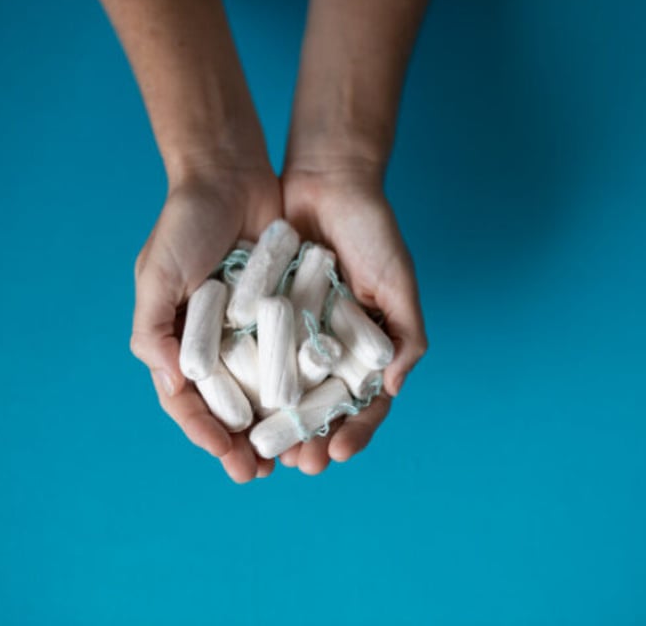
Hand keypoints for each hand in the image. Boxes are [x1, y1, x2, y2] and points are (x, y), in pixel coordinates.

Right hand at [130, 167, 280, 482]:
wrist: (228, 174)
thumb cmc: (183, 225)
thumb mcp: (156, 276)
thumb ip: (154, 331)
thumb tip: (172, 386)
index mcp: (179, 342)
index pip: (187, 401)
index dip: (203, 433)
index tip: (227, 457)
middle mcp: (216, 343)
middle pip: (228, 406)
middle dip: (242, 442)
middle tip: (263, 473)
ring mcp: (251, 331)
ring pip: (264, 390)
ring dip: (276, 424)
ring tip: (294, 454)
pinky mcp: (285, 312)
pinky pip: (294, 355)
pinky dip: (303, 384)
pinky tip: (318, 408)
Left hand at [279, 168, 427, 474]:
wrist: (328, 181)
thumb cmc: (372, 231)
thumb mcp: (397, 282)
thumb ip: (406, 336)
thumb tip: (393, 389)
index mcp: (368, 347)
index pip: (364, 403)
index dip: (354, 431)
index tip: (337, 453)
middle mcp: (332, 347)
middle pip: (322, 407)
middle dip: (311, 439)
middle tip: (297, 465)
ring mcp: (298, 334)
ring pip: (287, 391)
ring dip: (279, 424)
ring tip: (266, 451)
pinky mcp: (266, 315)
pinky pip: (258, 355)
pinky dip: (251, 383)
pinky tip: (240, 407)